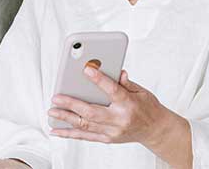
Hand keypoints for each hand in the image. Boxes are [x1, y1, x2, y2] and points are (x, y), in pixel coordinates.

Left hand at [48, 67, 181, 147]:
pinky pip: (86, 136)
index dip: (99, 79)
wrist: (156, 130)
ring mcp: (112, 131)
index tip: (87, 70)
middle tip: (56, 98)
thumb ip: (126, 82)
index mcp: (129, 104)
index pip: (112, 90)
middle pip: (92, 112)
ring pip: (85, 125)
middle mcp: (119, 119)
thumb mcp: (141, 90)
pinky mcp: (108, 139)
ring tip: (51, 113)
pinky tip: (57, 130)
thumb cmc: (148, 107)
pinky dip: (70, 134)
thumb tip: (117, 71)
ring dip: (66, 119)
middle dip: (71, 104)